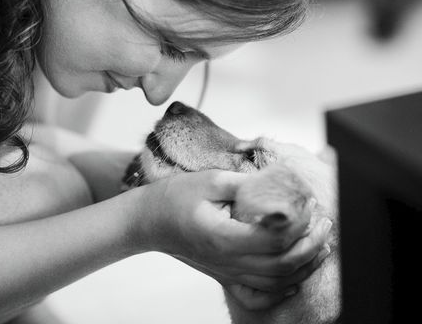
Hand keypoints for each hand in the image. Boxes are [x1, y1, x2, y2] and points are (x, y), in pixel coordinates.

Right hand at [133, 170, 331, 307]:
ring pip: (277, 282)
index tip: (308, 201)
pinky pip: (259, 293)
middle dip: (312, 244)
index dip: (300, 223)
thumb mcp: (209, 180)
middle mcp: (228, 261)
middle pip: (283, 264)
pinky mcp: (225, 275)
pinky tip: (293, 278)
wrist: (148, 221)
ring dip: (304, 265)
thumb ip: (246, 183)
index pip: (276, 239)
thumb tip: (280, 182)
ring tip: (320, 243)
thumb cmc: (174, 198)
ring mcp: (227, 272)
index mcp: (224, 237)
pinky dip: (281, 289)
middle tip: (324, 221)